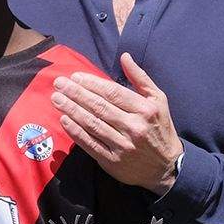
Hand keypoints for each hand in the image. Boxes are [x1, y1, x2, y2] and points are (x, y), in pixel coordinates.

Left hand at [52, 53, 183, 195]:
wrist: (167, 167)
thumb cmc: (160, 128)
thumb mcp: (158, 100)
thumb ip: (140, 78)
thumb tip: (124, 56)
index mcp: (145, 109)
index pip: (113, 93)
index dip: (92, 84)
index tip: (75, 76)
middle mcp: (134, 127)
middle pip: (100, 107)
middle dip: (76, 94)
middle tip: (59, 84)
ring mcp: (123, 145)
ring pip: (93, 124)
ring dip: (72, 110)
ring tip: (56, 99)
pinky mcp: (113, 161)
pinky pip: (90, 144)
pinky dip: (76, 132)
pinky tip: (64, 120)